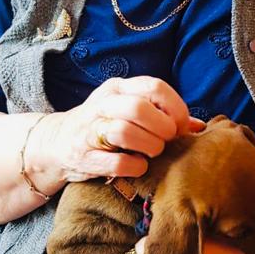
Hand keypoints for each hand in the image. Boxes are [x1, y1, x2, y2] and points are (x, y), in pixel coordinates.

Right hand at [27, 76, 204, 184]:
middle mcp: (103, 103)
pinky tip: (137, 166)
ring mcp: (90, 128)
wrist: (56, 144)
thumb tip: (199, 127)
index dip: (175, 108)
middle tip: (167, 141)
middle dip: (162, 128)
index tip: (180, 127)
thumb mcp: (129, 112)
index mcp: (118, 88)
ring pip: (124, 130)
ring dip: (149, 146)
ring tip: (153, 153)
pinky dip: (134, 166)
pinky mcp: (83, 155)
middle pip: (139, 107)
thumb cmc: (104, 127)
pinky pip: (115, 161)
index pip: (154, 87)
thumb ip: (162, 115)